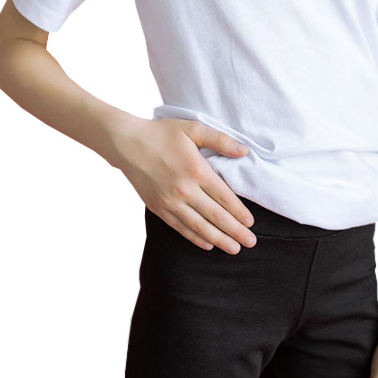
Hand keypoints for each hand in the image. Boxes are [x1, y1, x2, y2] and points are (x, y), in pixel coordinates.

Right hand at [112, 116, 256, 253]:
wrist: (127, 144)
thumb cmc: (162, 133)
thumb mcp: (193, 128)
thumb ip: (220, 140)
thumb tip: (245, 151)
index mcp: (196, 170)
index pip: (225, 197)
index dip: (239, 212)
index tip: (251, 222)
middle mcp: (184, 189)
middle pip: (216, 216)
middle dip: (235, 231)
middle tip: (251, 242)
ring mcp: (170, 201)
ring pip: (199, 226)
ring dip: (219, 240)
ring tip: (234, 249)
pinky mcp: (158, 208)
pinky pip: (180, 227)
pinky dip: (195, 238)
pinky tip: (208, 244)